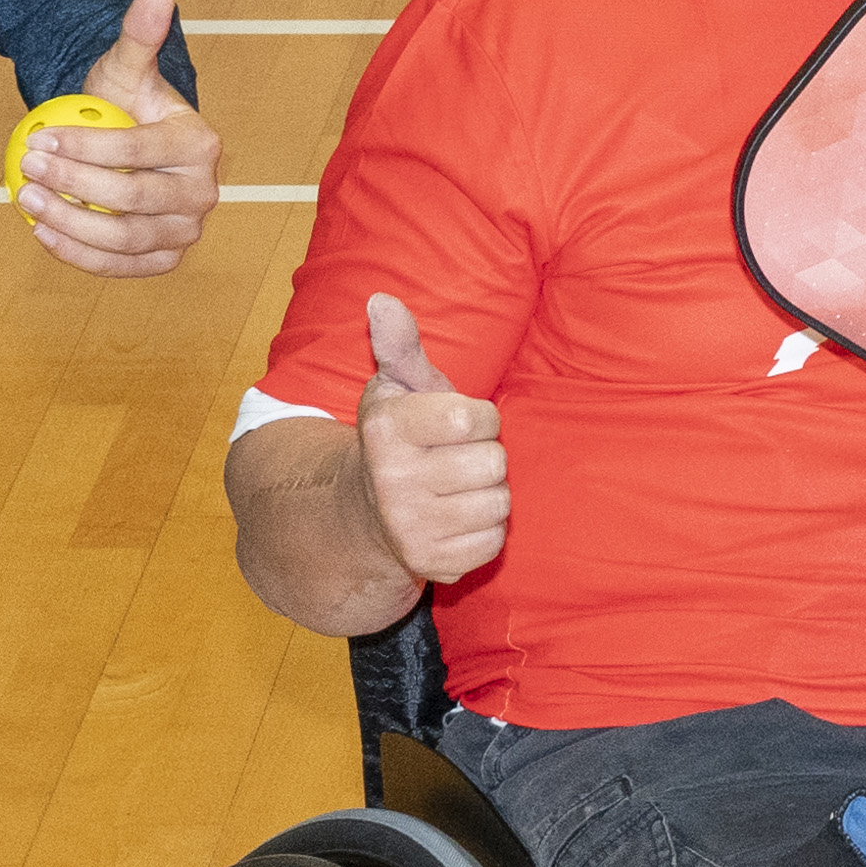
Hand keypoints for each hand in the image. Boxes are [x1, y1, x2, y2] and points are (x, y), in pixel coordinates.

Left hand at [12, 0, 214, 277]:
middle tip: (27, 167)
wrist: (132, 146)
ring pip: (125, 239)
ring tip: (27, 200)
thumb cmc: (128, 105)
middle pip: (132, 199)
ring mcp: (186, 232)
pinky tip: (42, 233)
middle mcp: (203, 193)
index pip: (138, 150)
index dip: (84, 148)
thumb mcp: (127, 69)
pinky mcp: (165, 260)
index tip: (37, 138)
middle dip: (74, 185)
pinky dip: (80, 255)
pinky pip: (121, 267)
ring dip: (70, 224)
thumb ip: (139, 32)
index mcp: (200, 145)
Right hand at [349, 294, 512, 583]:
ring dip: (487, 493)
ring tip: (455, 488)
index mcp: (385, 430)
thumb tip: (381, 300)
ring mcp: (411, 529)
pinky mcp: (433, 565)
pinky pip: (495, 540)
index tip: (456, 423)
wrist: (365, 513)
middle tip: (454, 459)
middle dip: (484, 455)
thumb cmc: (400, 439)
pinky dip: (486, 529)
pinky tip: (456, 518)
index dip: (479, 417)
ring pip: (500, 503)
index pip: (474, 418)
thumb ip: (399, 343)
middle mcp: (392, 483)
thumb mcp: (398, 387)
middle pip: (494, 463)